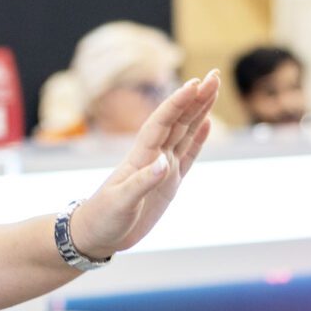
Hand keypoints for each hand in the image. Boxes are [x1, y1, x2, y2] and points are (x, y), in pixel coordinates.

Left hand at [67, 71, 218, 259]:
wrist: (96, 234)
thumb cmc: (103, 218)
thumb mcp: (120, 203)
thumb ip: (141, 183)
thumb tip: (164, 163)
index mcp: (140, 158)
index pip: (162, 123)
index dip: (177, 103)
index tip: (194, 84)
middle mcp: (153, 157)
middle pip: (178, 121)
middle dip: (195, 98)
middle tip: (214, 75)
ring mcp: (162, 168)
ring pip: (185, 133)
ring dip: (199, 111)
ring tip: (212, 89)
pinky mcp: (169, 183)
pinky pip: (188, 155)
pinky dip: (198, 139)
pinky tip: (206, 123)